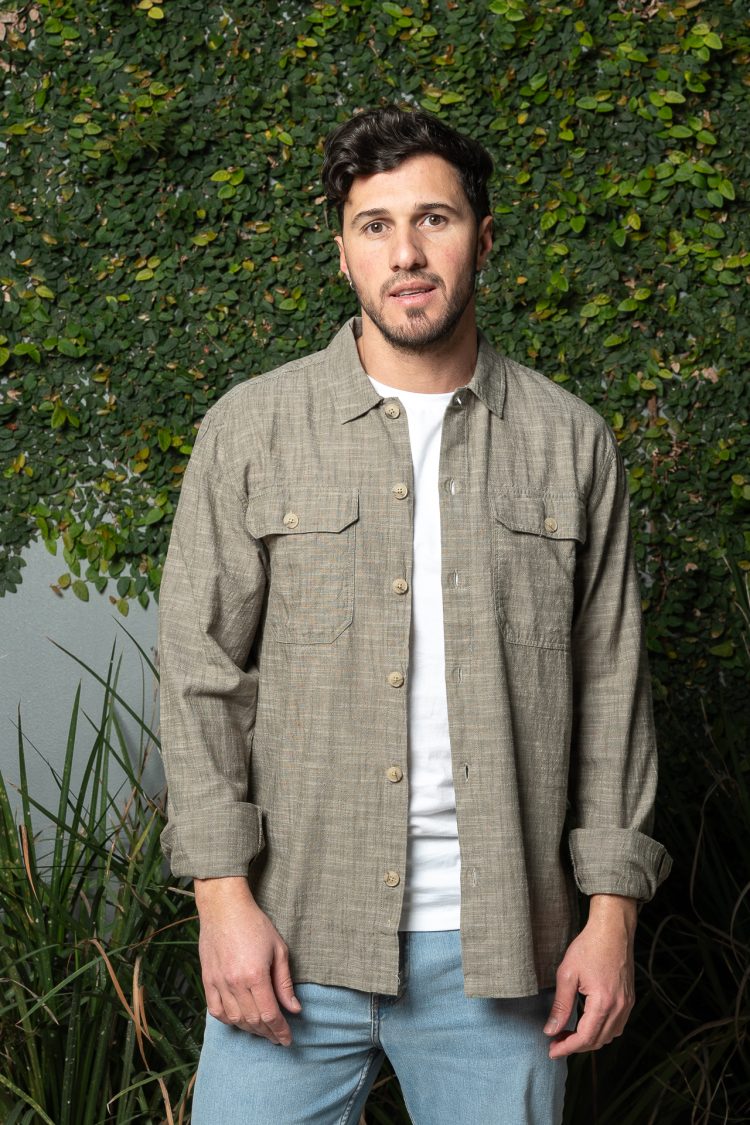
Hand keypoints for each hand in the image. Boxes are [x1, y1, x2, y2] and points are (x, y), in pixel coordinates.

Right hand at [195, 876, 301, 1045]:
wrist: (224, 908)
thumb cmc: (255, 924)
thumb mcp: (278, 949)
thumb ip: (285, 983)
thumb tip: (294, 1009)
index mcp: (255, 976)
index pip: (270, 1015)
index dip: (280, 1031)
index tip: (288, 1040)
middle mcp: (235, 983)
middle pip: (253, 1021)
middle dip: (268, 1033)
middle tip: (278, 1038)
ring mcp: (218, 983)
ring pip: (234, 1020)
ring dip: (250, 1030)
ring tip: (262, 1030)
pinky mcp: (207, 980)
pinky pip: (216, 1010)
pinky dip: (228, 1020)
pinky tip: (239, 1020)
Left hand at [544, 894, 636, 1058]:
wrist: (613, 929)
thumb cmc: (589, 947)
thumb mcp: (567, 974)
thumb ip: (560, 1005)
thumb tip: (551, 1030)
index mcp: (603, 1003)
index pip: (585, 1038)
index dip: (567, 1048)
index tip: (551, 1050)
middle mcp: (619, 1008)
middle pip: (598, 1041)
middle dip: (576, 1046)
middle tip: (556, 1042)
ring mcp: (627, 1004)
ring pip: (609, 1036)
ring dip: (589, 1040)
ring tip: (569, 1034)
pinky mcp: (629, 999)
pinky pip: (617, 1025)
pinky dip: (602, 1030)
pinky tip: (588, 1023)